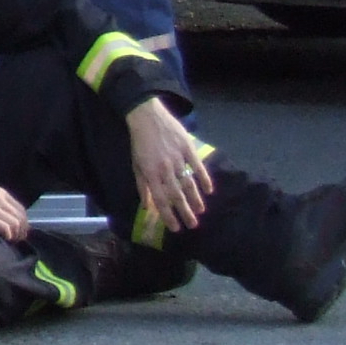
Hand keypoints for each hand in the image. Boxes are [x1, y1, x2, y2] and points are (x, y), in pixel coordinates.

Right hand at [0, 180, 29, 242]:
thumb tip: (8, 223)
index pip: (21, 210)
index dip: (23, 225)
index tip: (18, 235)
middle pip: (21, 218)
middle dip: (21, 232)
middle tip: (14, 242)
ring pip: (15, 224)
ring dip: (15, 236)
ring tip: (8, 243)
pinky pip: (6, 228)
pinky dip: (7, 236)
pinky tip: (1, 240)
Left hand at [127, 97, 210, 237]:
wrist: (147, 117)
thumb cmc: (140, 142)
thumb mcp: (136, 164)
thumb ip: (142, 185)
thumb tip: (146, 205)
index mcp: (150, 173)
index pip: (160, 200)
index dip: (168, 215)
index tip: (176, 228)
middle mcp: (165, 169)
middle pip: (177, 195)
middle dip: (185, 212)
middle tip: (193, 225)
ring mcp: (178, 159)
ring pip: (189, 184)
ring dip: (196, 199)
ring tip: (201, 211)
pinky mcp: (188, 149)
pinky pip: (198, 167)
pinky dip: (204, 179)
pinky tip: (209, 190)